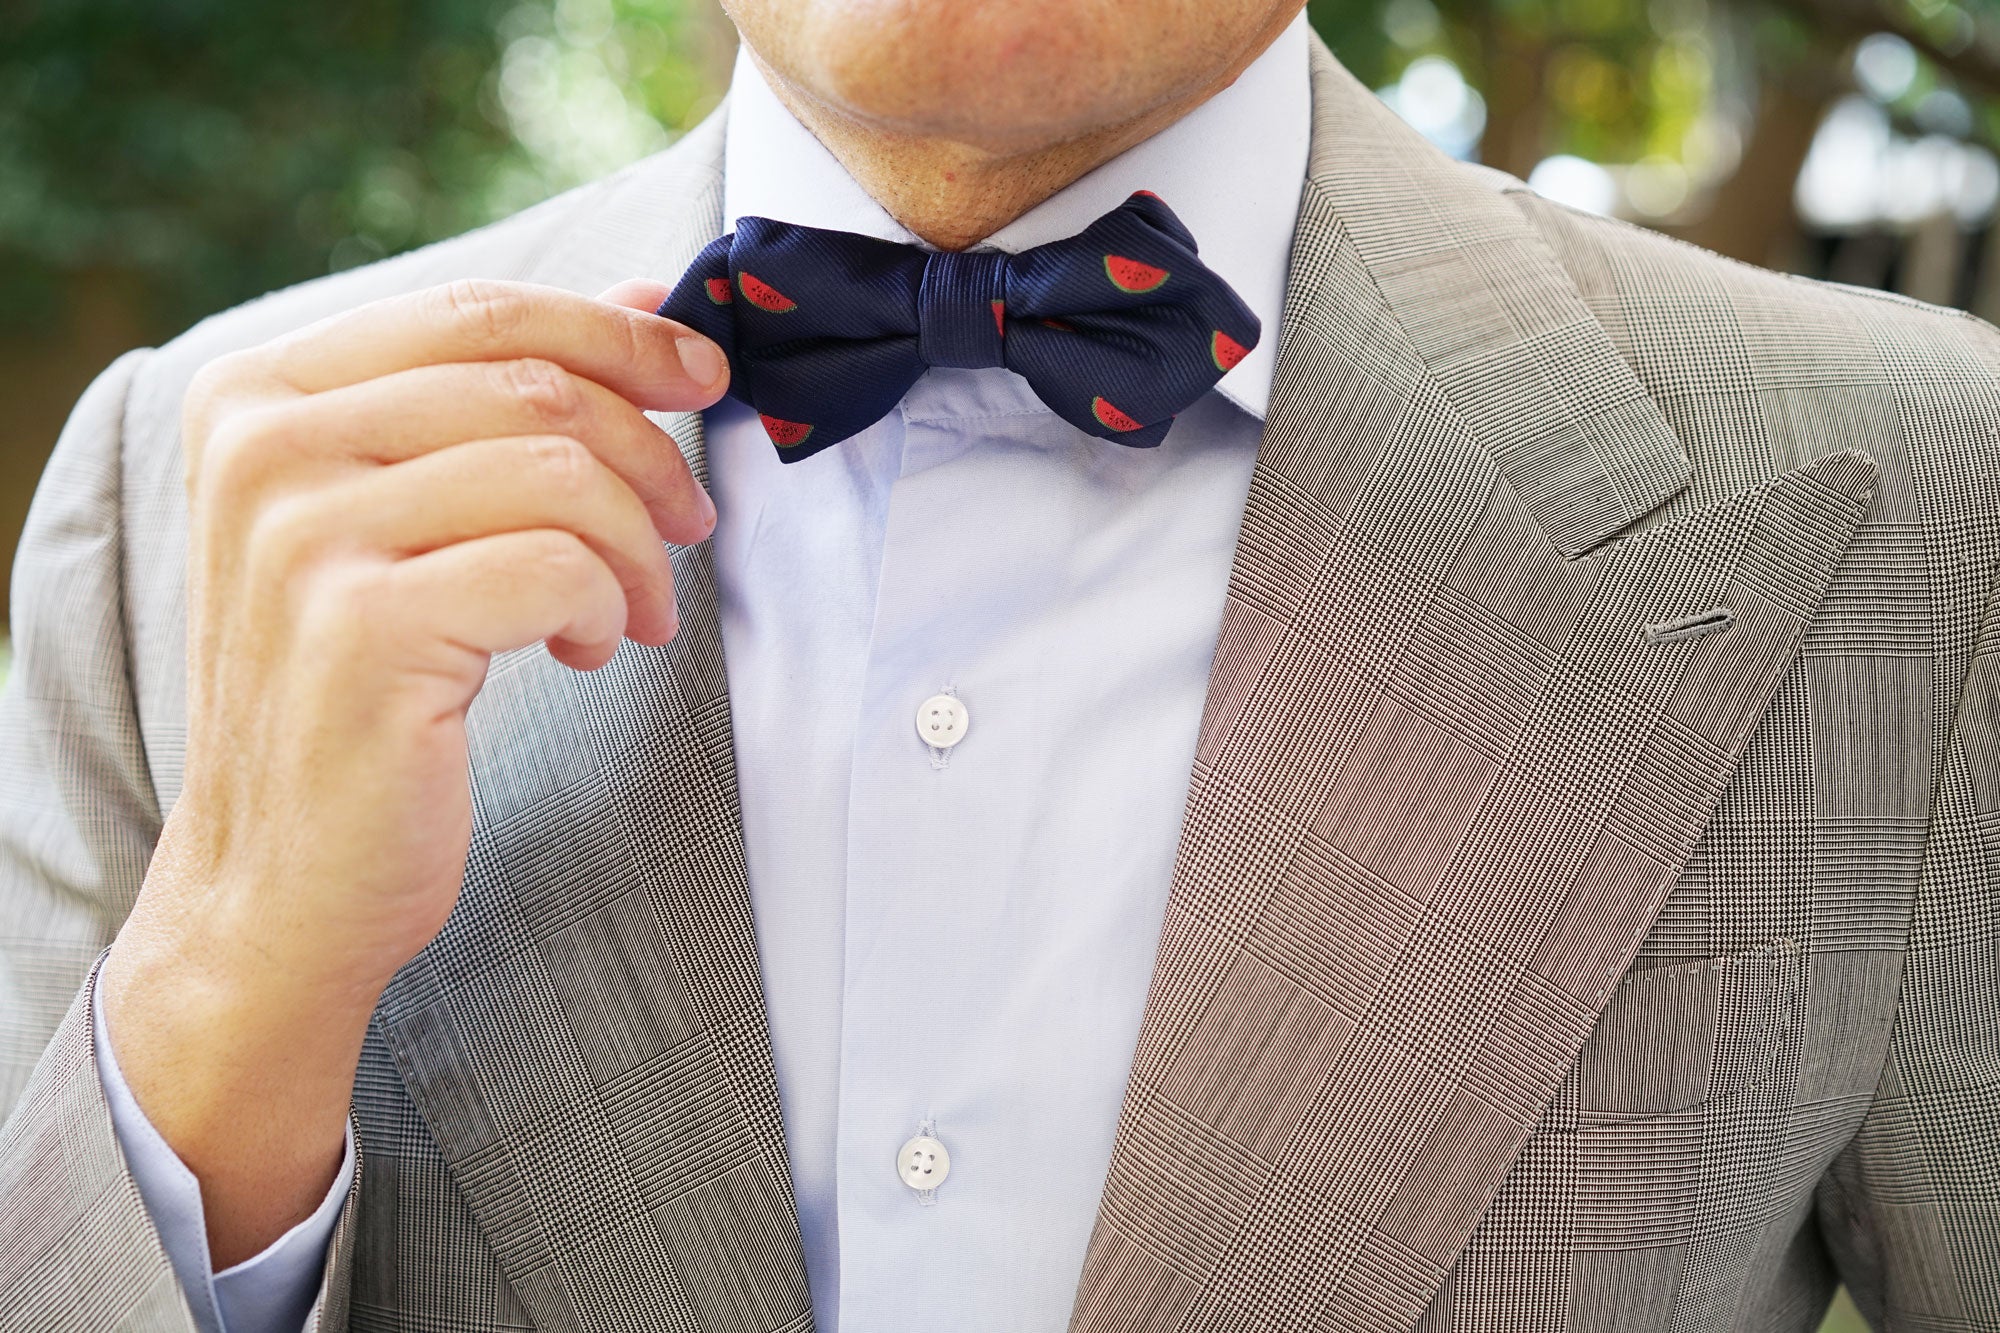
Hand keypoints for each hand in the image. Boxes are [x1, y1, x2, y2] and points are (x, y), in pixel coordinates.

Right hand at [98, 278, 726, 1266]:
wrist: (280, 880)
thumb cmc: (356, 696)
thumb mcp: (401, 523)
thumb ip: (491, 406)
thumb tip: (638, 303)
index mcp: (259, 396)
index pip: (478, 311)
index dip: (615, 332)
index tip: (701, 372)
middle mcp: (265, 449)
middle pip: (534, 386)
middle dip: (651, 454)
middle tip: (690, 525)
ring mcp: (304, 536)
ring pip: (561, 473)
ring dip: (636, 546)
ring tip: (634, 610)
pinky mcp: (364, 628)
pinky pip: (560, 566)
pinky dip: (605, 607)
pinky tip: (588, 651)